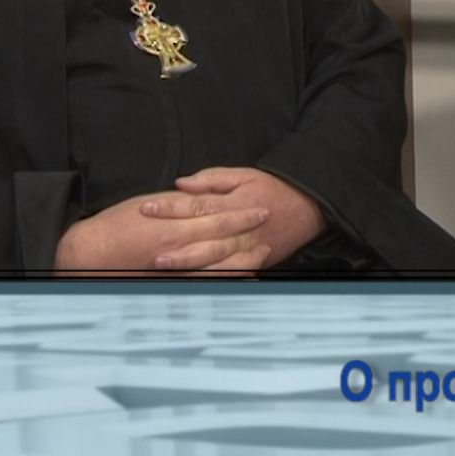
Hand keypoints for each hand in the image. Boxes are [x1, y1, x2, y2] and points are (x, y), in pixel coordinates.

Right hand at [55, 189, 270, 272]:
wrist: (91, 251)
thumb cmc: (117, 225)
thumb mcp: (151, 205)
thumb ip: (180, 204)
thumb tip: (202, 199)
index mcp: (175, 221)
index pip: (218, 214)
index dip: (242, 211)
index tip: (260, 207)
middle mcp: (179, 244)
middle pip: (224, 237)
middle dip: (249, 230)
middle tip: (267, 223)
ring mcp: (177, 266)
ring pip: (220, 262)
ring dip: (245, 256)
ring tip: (263, 250)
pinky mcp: (171, 281)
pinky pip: (205, 282)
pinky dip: (225, 278)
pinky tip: (240, 275)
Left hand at [139, 167, 325, 270]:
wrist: (308, 208)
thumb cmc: (273, 188)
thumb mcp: (245, 175)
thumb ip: (212, 179)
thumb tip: (181, 183)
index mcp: (234, 203)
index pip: (196, 205)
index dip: (170, 207)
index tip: (146, 209)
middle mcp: (240, 228)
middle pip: (204, 237)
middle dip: (176, 245)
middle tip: (150, 250)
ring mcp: (247, 247)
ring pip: (216, 259)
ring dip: (190, 265)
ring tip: (165, 268)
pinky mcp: (254, 261)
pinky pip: (231, 271)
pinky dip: (213, 276)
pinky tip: (192, 280)